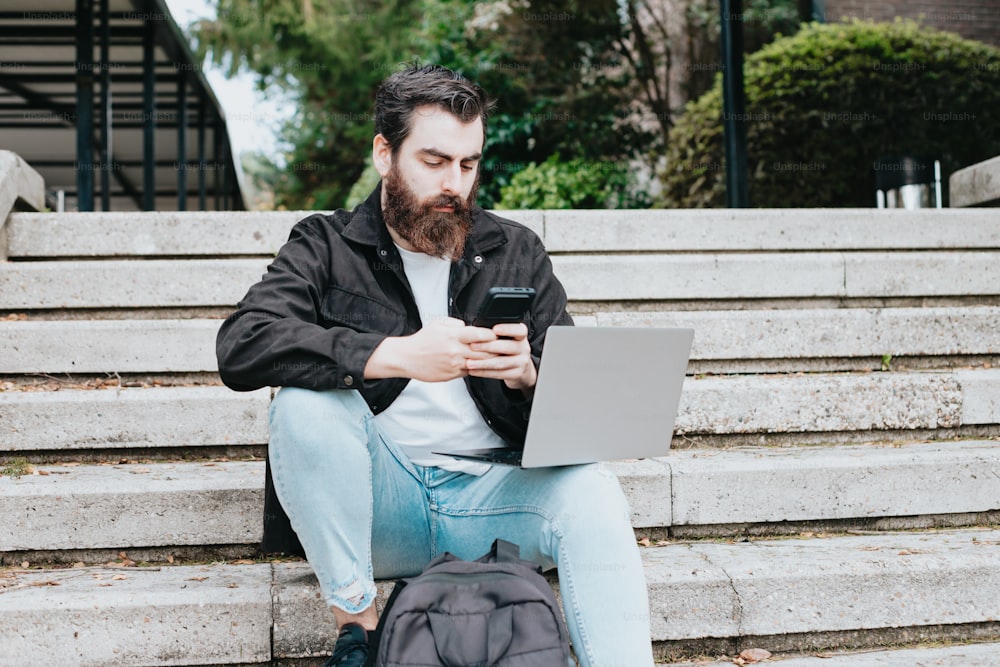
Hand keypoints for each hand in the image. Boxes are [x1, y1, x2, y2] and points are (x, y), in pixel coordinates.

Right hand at [365, 317, 494, 381]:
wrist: (407, 358)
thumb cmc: (422, 340)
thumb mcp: (438, 323)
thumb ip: (456, 323)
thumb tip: (469, 326)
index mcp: (452, 335)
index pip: (480, 335)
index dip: (491, 335)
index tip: (497, 334)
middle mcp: (455, 350)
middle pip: (484, 351)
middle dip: (495, 349)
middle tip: (503, 347)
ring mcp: (454, 364)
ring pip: (479, 363)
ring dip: (489, 361)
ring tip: (497, 357)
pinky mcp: (452, 374)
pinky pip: (470, 371)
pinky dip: (477, 368)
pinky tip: (482, 365)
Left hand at [466, 322, 536, 390]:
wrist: (521, 369)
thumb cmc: (508, 350)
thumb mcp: (507, 339)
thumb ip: (495, 335)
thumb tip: (476, 330)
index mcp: (521, 336)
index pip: (519, 330)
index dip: (507, 329)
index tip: (494, 329)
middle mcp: (524, 348)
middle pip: (507, 347)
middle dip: (487, 346)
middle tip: (472, 346)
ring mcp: (522, 362)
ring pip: (501, 362)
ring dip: (483, 363)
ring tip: (469, 363)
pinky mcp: (517, 374)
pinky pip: (499, 374)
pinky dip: (484, 372)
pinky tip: (474, 371)